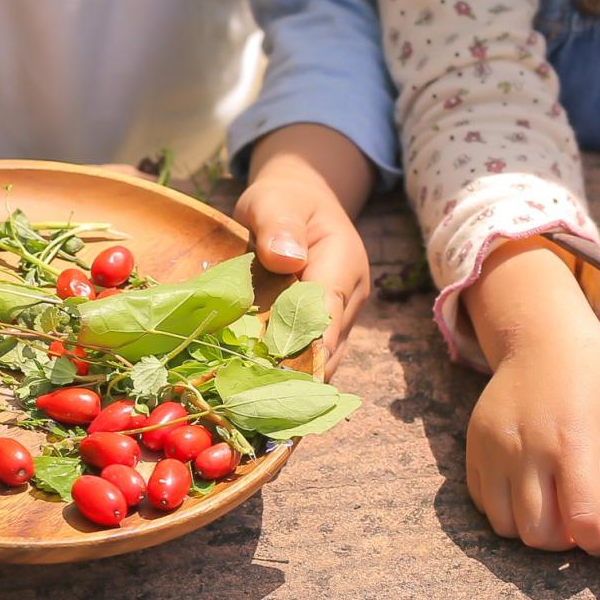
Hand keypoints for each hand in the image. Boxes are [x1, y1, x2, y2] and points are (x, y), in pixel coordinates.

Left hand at [237, 123, 376, 376]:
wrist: (299, 202)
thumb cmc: (284, 201)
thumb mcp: (273, 200)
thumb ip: (278, 224)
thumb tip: (286, 259)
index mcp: (343, 265)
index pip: (328, 314)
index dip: (306, 346)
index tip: (279, 375)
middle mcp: (349, 299)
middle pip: (327, 348)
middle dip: (294, 373)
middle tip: (252, 398)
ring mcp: (339, 318)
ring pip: (320, 361)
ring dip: (289, 379)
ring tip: (250, 400)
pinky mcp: (322, 330)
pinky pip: (308, 358)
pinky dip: (284, 373)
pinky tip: (253, 389)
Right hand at [462, 239, 599, 554]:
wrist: (539, 337)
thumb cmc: (592, 372)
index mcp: (570, 442)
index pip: (581, 521)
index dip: (598, 544)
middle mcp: (525, 450)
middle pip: (538, 534)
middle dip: (565, 542)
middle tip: (581, 522)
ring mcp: (493, 450)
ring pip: (506, 526)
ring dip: (533, 529)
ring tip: (554, 508)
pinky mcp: (474, 448)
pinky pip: (483, 503)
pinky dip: (506, 510)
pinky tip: (529, 490)